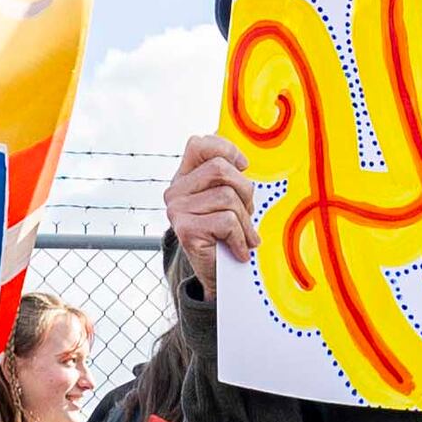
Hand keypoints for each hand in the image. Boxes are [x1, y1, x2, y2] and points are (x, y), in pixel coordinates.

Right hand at [163, 130, 258, 270]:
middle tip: (247, 212)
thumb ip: (228, 178)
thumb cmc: (226, 234)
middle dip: (244, 191)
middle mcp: (175, 191)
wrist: (217, 276)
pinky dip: (241, 238)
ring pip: (228, 197)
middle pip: (220, 169)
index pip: (199, 144)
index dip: (226, 150)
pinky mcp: (185, 230)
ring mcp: (177, 210)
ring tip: (243, 235)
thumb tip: (241, 161)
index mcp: (184, 178)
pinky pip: (227, 222)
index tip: (243, 166)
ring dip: (245, 220)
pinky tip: (239, 250)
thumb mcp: (227, 200)